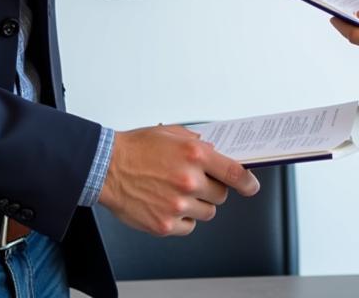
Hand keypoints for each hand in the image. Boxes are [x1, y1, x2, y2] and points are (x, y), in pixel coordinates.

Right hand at [99, 124, 258, 236]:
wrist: (106, 167)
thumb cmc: (136, 147)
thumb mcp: (171, 132)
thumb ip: (196, 142)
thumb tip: (215, 153)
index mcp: (194, 154)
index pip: (234, 172)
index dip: (248, 182)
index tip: (252, 186)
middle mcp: (189, 180)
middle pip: (221, 194)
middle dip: (213, 188)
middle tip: (197, 181)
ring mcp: (177, 205)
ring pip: (207, 212)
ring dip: (199, 204)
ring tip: (178, 192)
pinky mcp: (164, 224)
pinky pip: (189, 226)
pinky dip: (183, 218)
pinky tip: (169, 204)